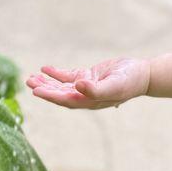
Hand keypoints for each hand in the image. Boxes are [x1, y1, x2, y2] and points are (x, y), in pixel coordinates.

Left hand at [25, 57, 150, 109]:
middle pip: (60, 95)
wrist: (143, 74)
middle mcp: (85, 96)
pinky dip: (56, 73)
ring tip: (31, 77)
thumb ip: (96, 89)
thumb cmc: (130, 81)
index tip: (36, 90)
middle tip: (29, 82)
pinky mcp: (88, 77)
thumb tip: (77, 86)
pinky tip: (45, 68)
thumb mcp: (114, 85)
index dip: (50, 96)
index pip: (65, 100)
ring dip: (47, 82)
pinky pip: (68, 76)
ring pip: (61, 86)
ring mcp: (86, 87)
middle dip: (44, 89)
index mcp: (90, 101)